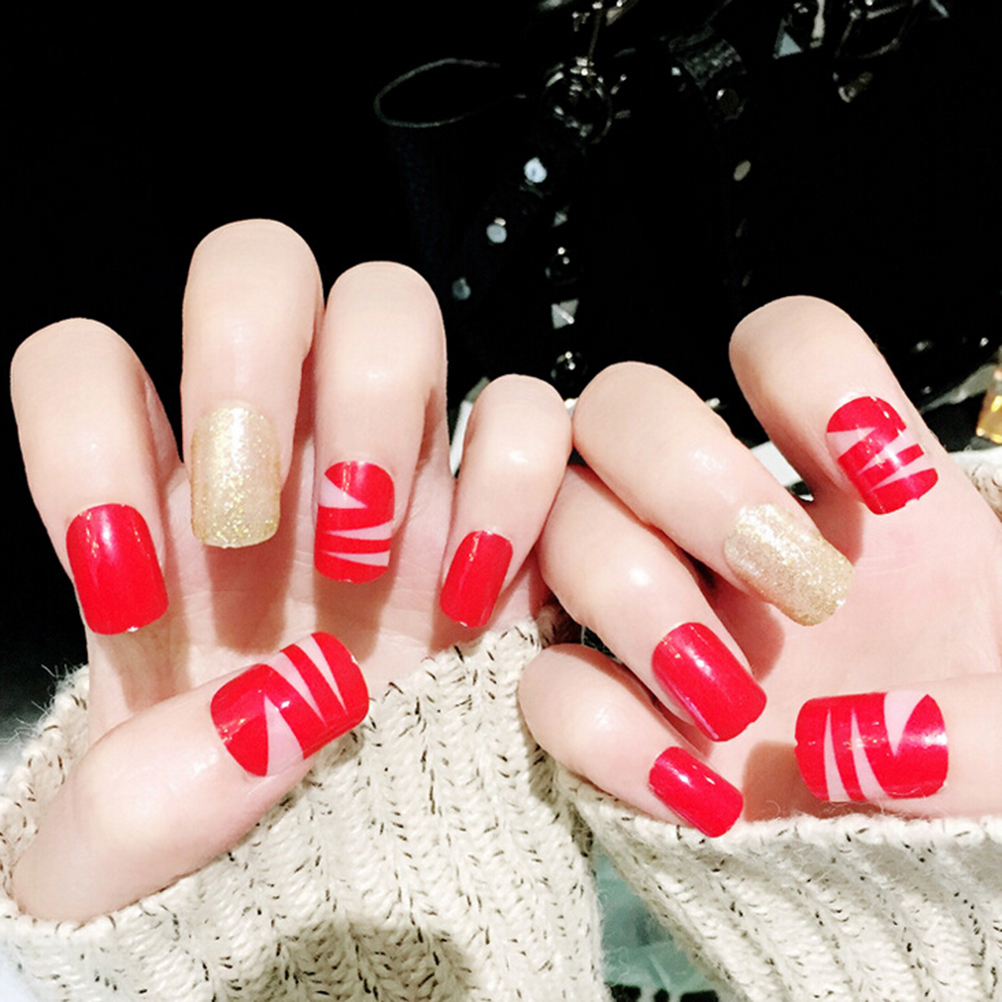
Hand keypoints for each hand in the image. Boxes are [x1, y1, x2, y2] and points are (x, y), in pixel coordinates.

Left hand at [9, 220, 569, 919]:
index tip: (131, 591)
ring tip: (370, 560)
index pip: (84, 367)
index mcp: (149, 504)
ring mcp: (393, 462)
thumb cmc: (207, 825)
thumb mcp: (123, 857)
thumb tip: (255, 727)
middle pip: (257, 268)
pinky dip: (515, 481)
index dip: (86, 447)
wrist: (330, 851)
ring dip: (381, 411)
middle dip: (248, 365)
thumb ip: (130, 815)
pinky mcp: (494, 504)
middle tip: (256, 522)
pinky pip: (529, 412)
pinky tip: (475, 594)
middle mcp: (275, 451)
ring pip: (391, 307)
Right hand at [520, 296, 1001, 835]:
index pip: (786, 349)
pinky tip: (689, 791)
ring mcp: (642, 604)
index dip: (810, 377)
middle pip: (623, 402)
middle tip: (792, 586)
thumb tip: (855, 741)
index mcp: (836, 497)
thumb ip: (981, 732)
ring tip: (729, 705)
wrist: (889, 876)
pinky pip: (540, 680)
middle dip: (689, 479)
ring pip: (561, 521)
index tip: (876, 475)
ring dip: (639, 604)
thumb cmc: (962, 770)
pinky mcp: (594, 695)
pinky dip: (604, 731)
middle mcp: (718, 530)